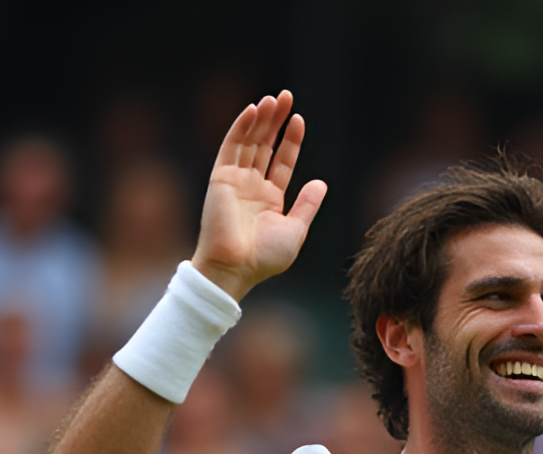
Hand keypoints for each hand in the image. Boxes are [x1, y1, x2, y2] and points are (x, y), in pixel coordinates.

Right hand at [192, 90, 327, 300]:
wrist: (236, 268)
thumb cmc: (265, 257)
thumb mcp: (295, 230)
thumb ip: (307, 205)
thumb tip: (321, 182)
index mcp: (270, 200)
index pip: (282, 162)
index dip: (291, 141)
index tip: (299, 121)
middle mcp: (252, 187)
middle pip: (265, 146)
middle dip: (276, 121)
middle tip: (286, 97)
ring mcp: (236, 181)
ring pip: (249, 142)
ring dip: (261, 120)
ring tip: (273, 99)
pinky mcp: (221, 178)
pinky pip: (231, 147)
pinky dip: (241, 128)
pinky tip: (253, 111)